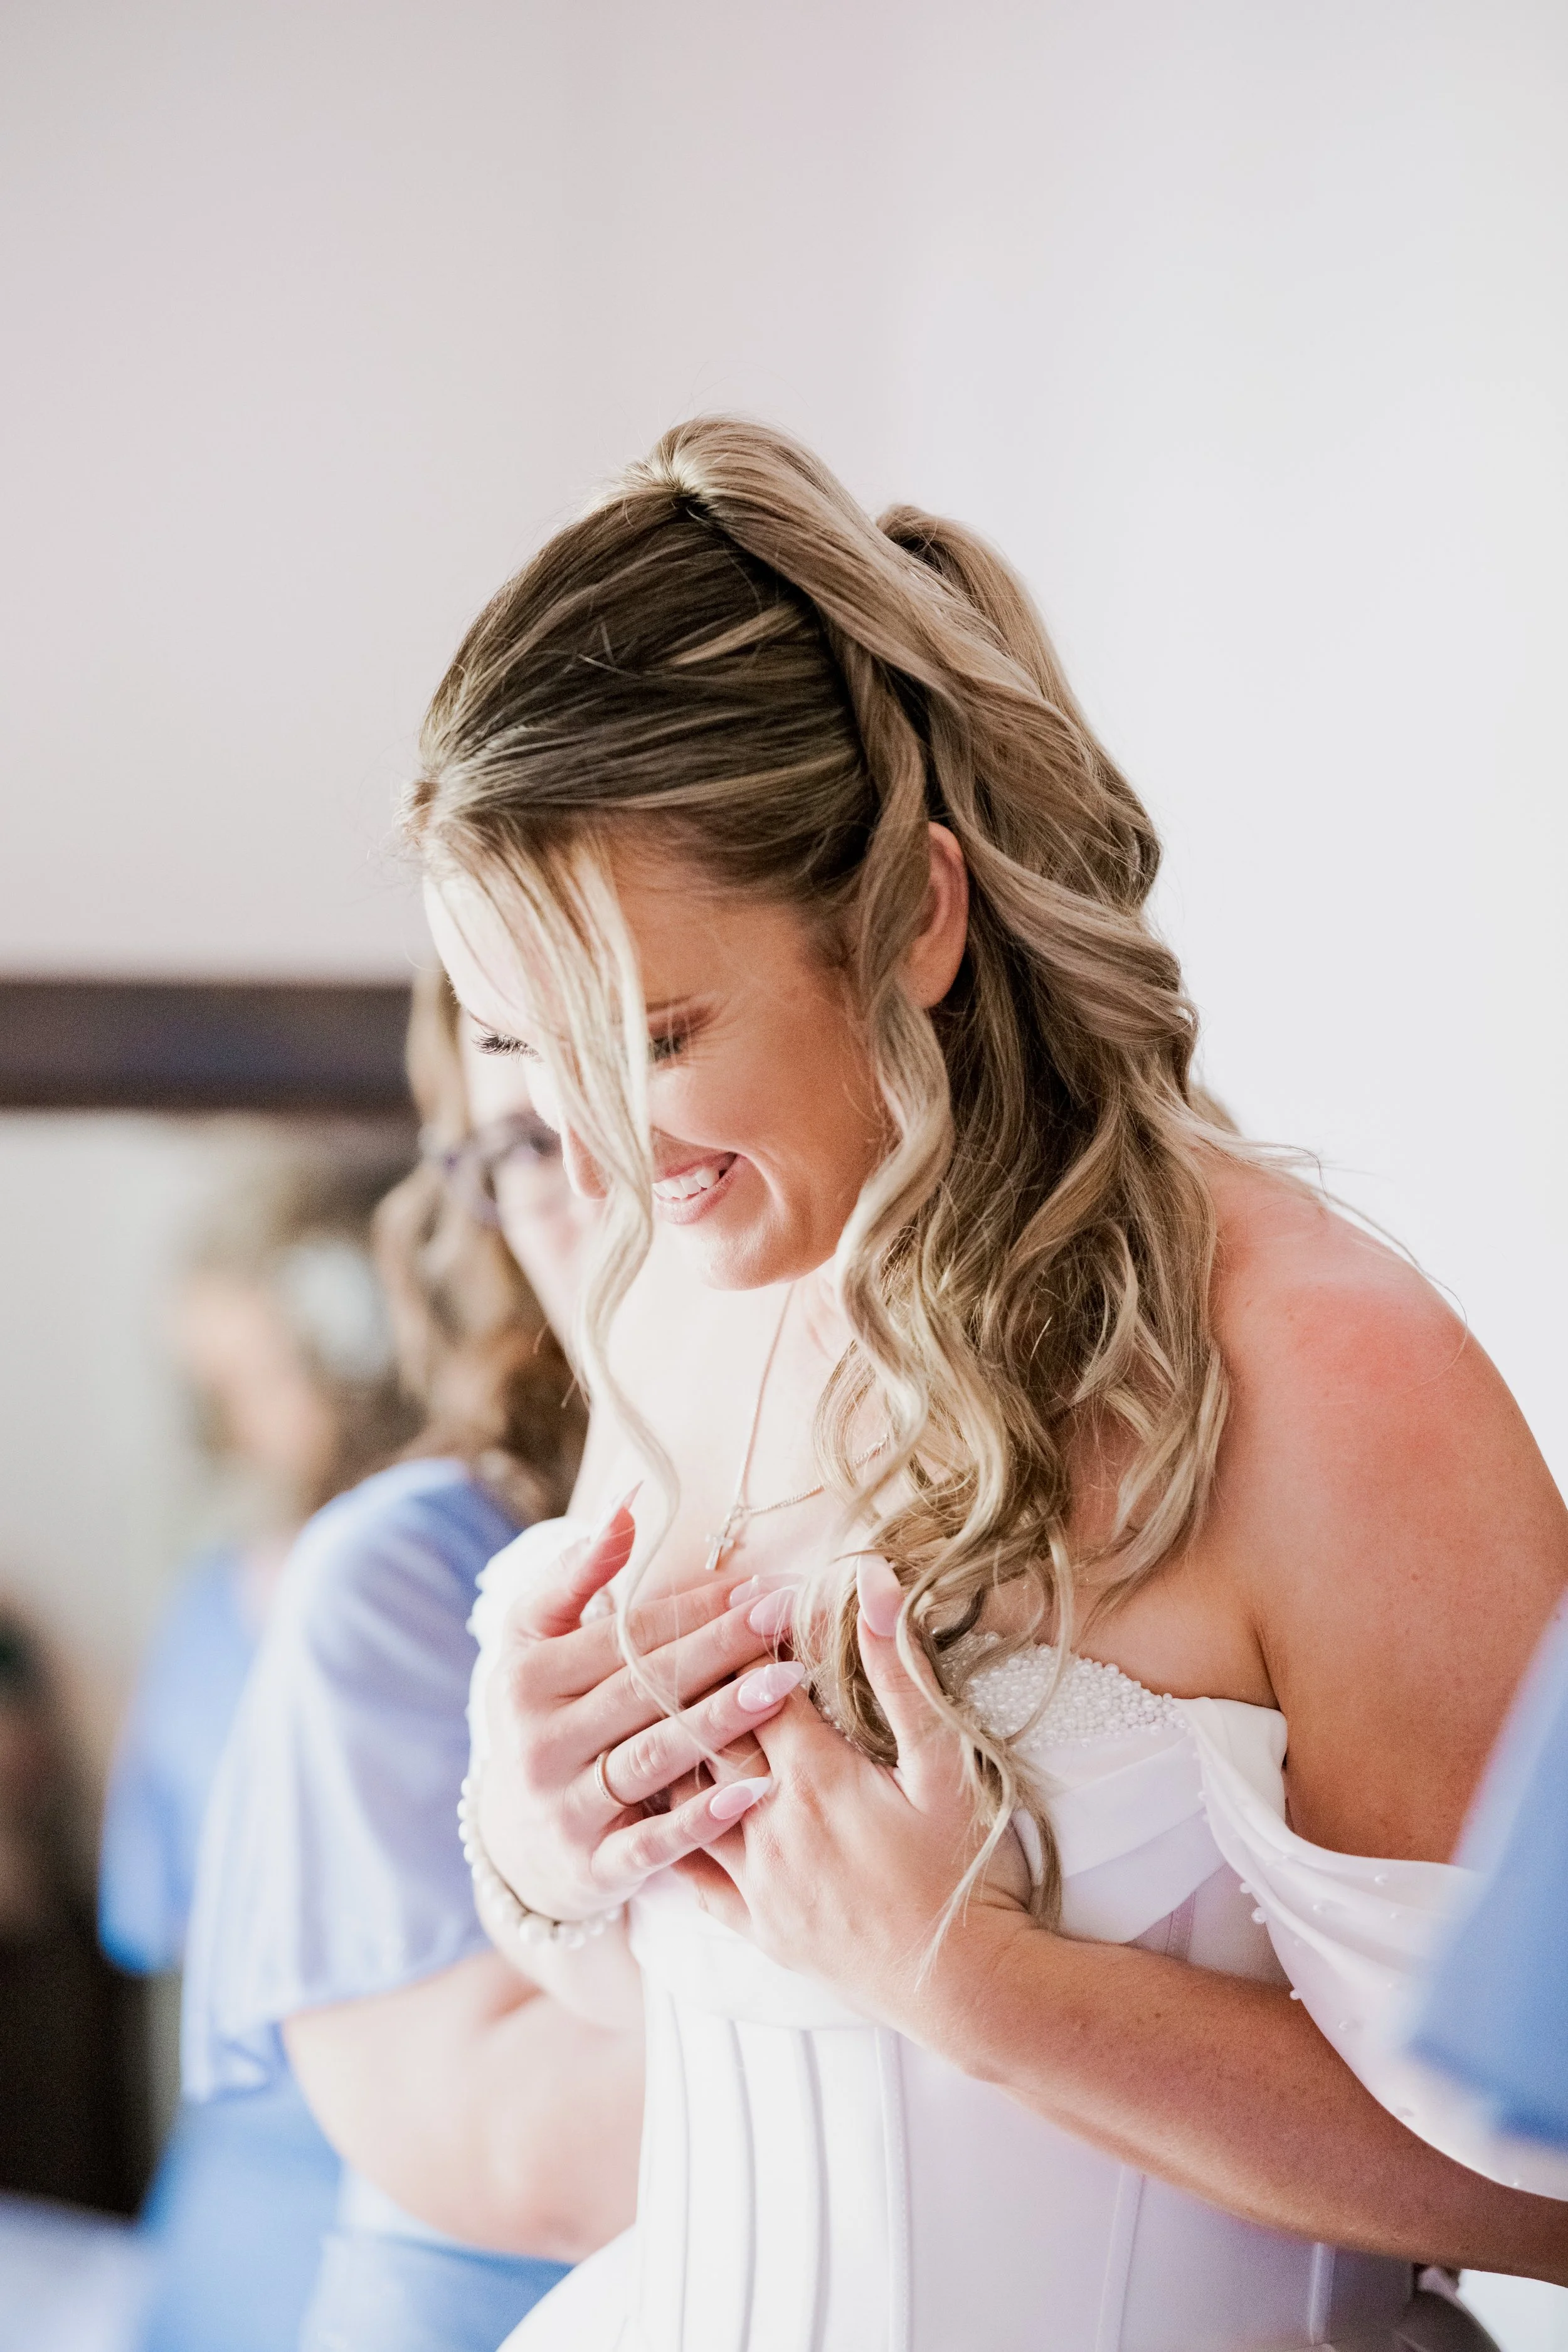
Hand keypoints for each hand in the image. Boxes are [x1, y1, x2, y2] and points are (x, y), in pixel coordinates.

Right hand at [477, 1503, 804, 1921]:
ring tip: (786, 1684)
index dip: (696, 1607)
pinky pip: (653, 1841)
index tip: (761, 1583)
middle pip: (645, 1687)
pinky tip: (757, 1787)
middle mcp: (538, 1743)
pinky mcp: (592, 1868)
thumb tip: (628, 1502)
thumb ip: (576, 1575)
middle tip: (787, 1616)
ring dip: (723, 1719)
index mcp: (525, 1678)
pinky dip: (703, 1817)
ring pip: (654, 1756)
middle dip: (722, 1647)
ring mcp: (563, 1809)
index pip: (626, 1636)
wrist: (513, 1844)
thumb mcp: (532, 1643)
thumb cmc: (541, 1717)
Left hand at [682, 1555, 1032, 2030]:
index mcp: (817, 1776)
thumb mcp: (945, 1767)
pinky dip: (662, 1832)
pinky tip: (646, 1807)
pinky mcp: (756, 1926)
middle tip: (671, 1640)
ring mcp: (757, 1881)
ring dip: (665, 1752)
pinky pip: (687, 1874)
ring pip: (682, 1801)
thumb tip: (875, 1586)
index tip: (732, 1602)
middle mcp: (770, 1825)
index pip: (754, 1687)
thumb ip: (903, 1674)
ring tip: (645, 1709)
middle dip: (692, 1682)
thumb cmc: (968, 1873)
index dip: (742, 1639)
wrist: (968, 1988)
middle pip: (708, 1736)